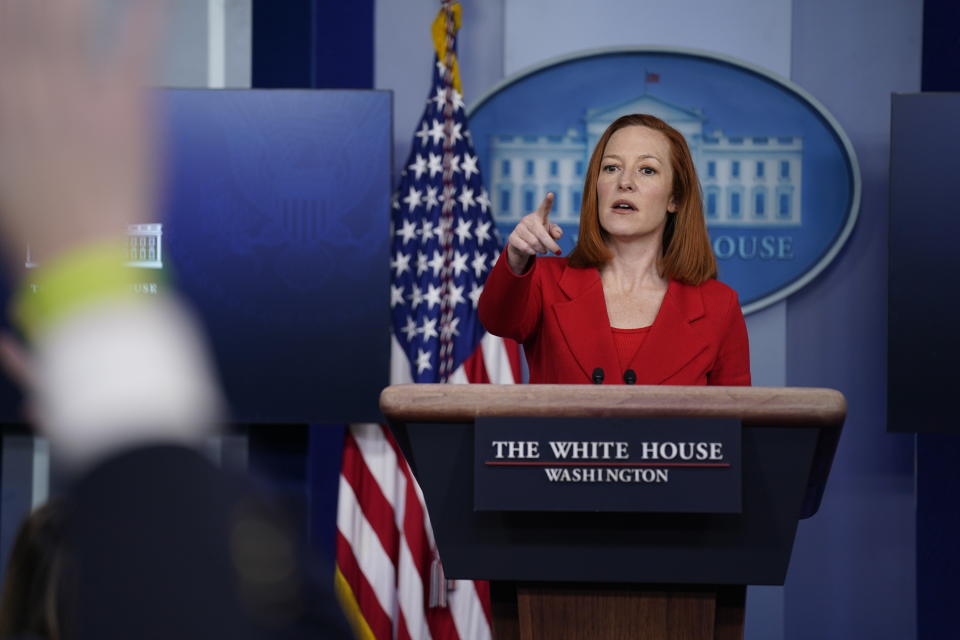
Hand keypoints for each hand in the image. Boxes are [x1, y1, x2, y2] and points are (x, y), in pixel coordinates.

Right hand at [0, 0, 164, 272]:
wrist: (79, 250)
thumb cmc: (36, 214)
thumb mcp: (0, 157)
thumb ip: (5, 108)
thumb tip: (10, 84)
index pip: (4, 26)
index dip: (13, 9)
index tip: (19, 2)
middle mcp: (34, 81)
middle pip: (35, 13)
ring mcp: (82, 90)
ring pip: (73, 15)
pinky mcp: (127, 106)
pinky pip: (138, 47)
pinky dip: (148, 15)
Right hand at [505, 192, 563, 274]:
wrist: (522, 245)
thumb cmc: (539, 235)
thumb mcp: (550, 232)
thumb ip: (556, 232)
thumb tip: (557, 235)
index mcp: (539, 216)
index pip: (544, 208)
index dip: (547, 201)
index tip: (551, 194)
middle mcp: (528, 219)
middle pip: (541, 234)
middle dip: (551, 244)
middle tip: (558, 252)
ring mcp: (519, 228)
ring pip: (534, 243)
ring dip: (542, 249)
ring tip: (544, 250)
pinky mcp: (512, 237)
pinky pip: (525, 247)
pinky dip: (532, 252)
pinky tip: (534, 251)